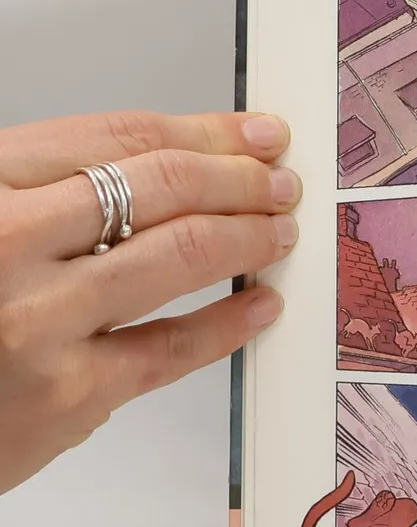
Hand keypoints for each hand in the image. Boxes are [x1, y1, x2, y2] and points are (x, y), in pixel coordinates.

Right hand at [0, 110, 299, 493]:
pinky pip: (172, 349)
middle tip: (279, 182)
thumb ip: (51, 191)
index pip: (119, 136)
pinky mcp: (63, 395)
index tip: (252, 134)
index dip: (205, 131)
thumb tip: (175, 164)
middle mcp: (5, 244)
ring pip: (180, 255)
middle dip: (240, 179)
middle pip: (162, 185)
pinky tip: (259, 305)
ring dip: (249, 236)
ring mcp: (36, 321)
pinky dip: (230, 322)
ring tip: (278, 231)